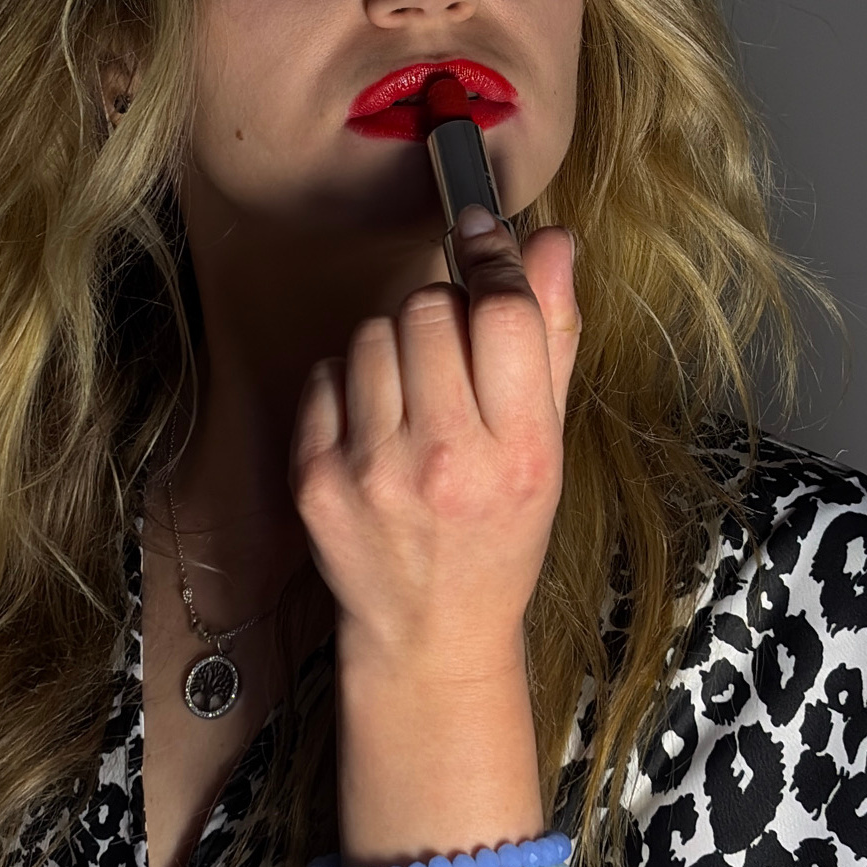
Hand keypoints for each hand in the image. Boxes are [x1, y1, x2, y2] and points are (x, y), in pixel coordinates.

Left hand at [289, 206, 579, 682]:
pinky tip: (375, 426)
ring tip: (415, 398)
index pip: (502, 314)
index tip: (484, 235)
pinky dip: (350, 383)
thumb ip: (552, 338)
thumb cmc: (499, 531)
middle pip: (428, 310)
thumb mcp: (548, 444)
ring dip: (395, 345)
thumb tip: (551, 241)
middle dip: (442, 312)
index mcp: (520, 453)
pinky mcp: (315, 478)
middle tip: (453, 353)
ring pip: (372, 333)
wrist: (430, 631)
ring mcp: (371, 472)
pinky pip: (327, 372)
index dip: (493, 258)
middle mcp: (444, 462)